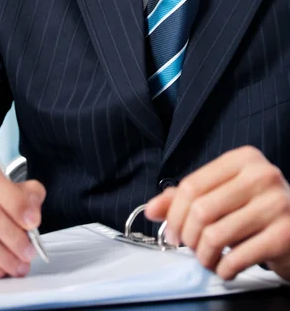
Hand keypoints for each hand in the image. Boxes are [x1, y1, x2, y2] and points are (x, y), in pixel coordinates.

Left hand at [145, 146, 289, 280]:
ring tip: (207, 259)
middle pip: (200, 209)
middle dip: (187, 236)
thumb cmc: (259, 211)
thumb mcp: (224, 194)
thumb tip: (152, 209)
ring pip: (215, 234)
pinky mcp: (285, 235)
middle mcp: (261, 175)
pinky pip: (238, 257)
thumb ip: (188, 198)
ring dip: (203, 256)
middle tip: (189, 247)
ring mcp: (276, 204)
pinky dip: (224, 269)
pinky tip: (226, 267)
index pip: (192, 185)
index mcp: (243, 159)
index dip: (173, 213)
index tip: (171, 231)